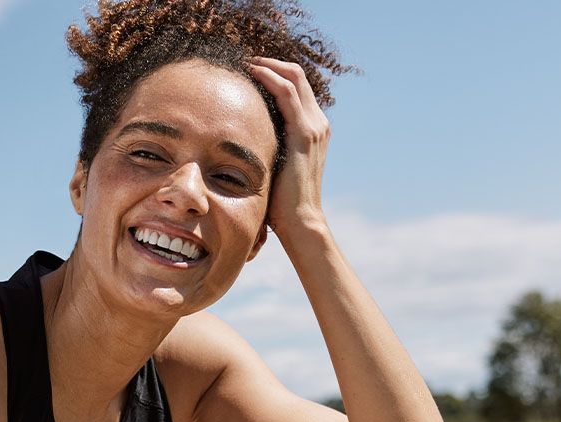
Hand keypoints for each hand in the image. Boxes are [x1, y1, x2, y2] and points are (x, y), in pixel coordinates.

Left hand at [247, 56, 330, 236]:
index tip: (250, 71)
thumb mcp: (276, 167)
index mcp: (313, 130)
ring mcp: (314, 127)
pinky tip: (251, 74)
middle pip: (297, 76)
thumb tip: (242, 143)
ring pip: (293, 77)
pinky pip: (287, 92)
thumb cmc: (282, 203)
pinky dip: (269, 77)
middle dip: (271, 63)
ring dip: (268, 65)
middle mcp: (318, 124)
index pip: (297, 89)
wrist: (300, 221)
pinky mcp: (304, 133)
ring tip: (245, 63)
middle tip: (246, 61)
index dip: (275, 74)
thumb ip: (269, 149)